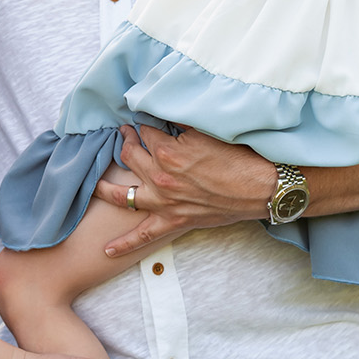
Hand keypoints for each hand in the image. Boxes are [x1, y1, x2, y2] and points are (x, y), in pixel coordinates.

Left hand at [94, 125, 275, 256]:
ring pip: (124, 194)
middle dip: (126, 141)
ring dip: (107, 186)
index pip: (145, 132)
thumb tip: (166, 109)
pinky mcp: (174, 221)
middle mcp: (160, 177)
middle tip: (126, 133)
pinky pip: (143, 235)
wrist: (262, 188)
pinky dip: (124, 243)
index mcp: (167, 151)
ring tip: (97, 180)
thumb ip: (182, 120)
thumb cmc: (240, 156)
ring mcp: (164, 202)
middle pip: (130, 155)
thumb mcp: (208, 129)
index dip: (144, 124)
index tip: (143, 120)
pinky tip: (106, 249)